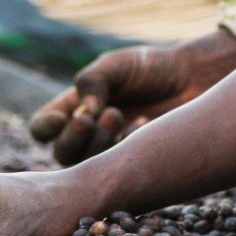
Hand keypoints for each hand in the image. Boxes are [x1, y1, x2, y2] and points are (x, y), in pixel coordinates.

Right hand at [28, 29, 235, 165]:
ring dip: (98, 143)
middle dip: (75, 138)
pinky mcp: (133, 167)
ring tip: (119, 115)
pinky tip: (143, 124)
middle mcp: (85, 137)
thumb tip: (85, 110)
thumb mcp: (116, 64)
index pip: (42, 129)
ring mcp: (109, 154)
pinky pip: (118, 170)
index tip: (60, 118)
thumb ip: (93, 80)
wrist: (193, 80)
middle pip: (61, 154)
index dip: (44, 129)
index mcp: (72, 110)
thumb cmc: (150, 69)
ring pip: (87, 167)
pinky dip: (126, 146)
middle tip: (95, 117)